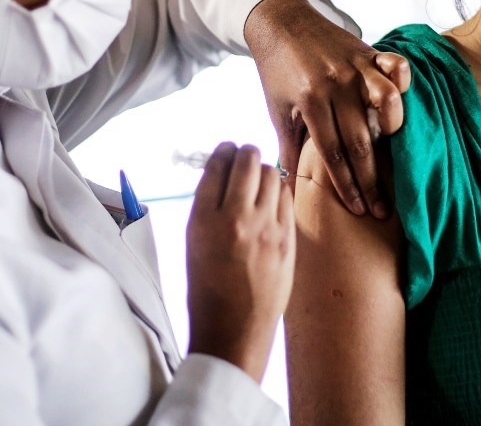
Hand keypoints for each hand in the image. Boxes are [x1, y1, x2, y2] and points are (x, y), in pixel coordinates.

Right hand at [186, 142, 294, 382]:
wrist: (234, 330)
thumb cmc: (208, 289)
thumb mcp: (193, 243)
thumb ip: (207, 206)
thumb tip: (223, 173)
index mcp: (203, 221)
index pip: (216, 166)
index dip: (222, 152)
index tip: (225, 151)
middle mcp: (235, 219)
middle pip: (247, 161)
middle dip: (244, 154)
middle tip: (243, 158)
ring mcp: (265, 229)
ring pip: (271, 173)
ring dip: (262, 171)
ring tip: (257, 182)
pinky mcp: (287, 239)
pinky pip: (285, 197)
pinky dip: (277, 192)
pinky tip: (270, 201)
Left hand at [244, 0, 411, 218]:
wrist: (281, 23)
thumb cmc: (278, 72)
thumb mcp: (278, 111)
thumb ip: (288, 148)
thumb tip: (287, 187)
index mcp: (311, 102)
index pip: (334, 154)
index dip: (348, 186)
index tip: (359, 209)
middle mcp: (336, 86)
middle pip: (361, 141)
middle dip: (371, 179)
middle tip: (382, 209)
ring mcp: (355, 67)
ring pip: (385, 103)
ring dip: (392, 129)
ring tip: (393, 150)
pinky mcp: (368, 52)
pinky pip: (395, 65)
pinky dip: (402, 81)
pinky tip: (402, 99)